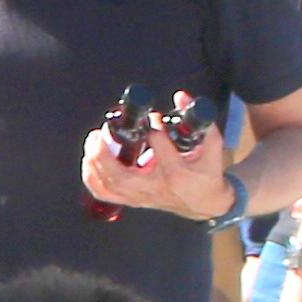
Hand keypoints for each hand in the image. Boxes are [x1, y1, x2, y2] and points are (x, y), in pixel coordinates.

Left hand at [79, 111, 232, 219]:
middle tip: (101, 131)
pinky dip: (92, 178)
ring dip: (95, 163)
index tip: (151, 115)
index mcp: (177, 173)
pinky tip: (89, 161)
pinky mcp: (133, 200)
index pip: (160, 149)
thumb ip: (201, 121)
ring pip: (110, 185)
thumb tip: (181, 96)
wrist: (205, 204)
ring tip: (93, 141)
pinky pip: (105, 194)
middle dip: (105, 153)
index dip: (153, 128)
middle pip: (122, 176)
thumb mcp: (212, 147)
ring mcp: (141, 196)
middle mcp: (155, 187)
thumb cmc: (207, 174)